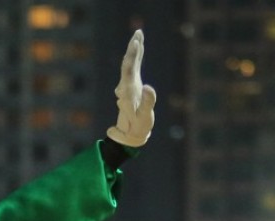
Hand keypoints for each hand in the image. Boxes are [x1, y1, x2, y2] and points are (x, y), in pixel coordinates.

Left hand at [106, 30, 156, 147]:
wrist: (130, 133)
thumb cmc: (138, 126)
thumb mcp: (144, 116)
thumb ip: (147, 102)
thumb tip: (149, 88)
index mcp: (128, 90)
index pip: (129, 69)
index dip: (132, 56)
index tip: (136, 42)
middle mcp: (126, 85)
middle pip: (128, 63)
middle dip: (133, 48)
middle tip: (138, 32)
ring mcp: (128, 85)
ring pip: (130, 63)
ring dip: (134, 49)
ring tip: (139, 35)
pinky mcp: (132, 86)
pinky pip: (134, 67)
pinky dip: (136, 56)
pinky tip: (139, 48)